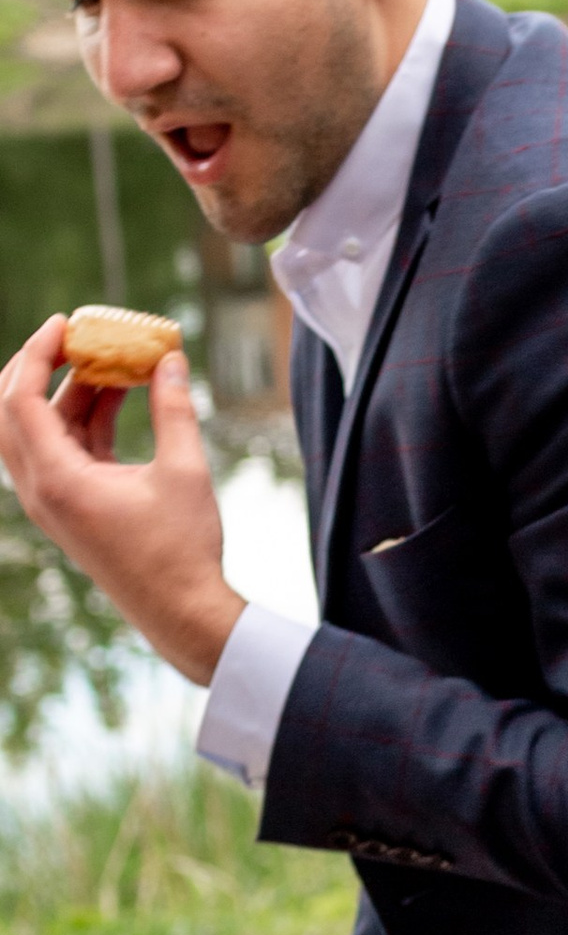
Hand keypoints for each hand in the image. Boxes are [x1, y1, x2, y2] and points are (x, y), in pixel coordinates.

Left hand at [0, 325, 243, 684]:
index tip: (66, 322)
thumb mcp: (183, 470)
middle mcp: (41, 491)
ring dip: (66, 393)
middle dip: (36, 367)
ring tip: (110, 362)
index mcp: (56, 481)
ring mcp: (51, 501)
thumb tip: (170, 358)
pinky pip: (62, 450)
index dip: (36, 353)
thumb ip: (174, 409)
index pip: (19, 400)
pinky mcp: (70, 507)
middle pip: (10, 412)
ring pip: (37, 431)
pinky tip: (120, 394)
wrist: (180, 611)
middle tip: (71, 336)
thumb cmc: (181, 547)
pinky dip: (83, 419)